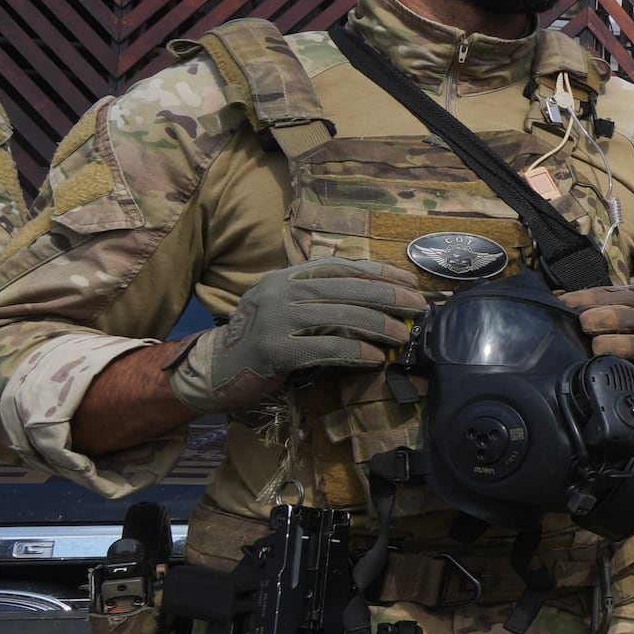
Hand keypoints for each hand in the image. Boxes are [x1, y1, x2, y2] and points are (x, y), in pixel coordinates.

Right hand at [166, 257, 425, 410]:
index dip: (378, 272)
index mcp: (285, 275)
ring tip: (403, 335)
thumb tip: (376, 296)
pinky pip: (326, 348)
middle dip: (388, 296)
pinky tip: (376, 358)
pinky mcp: (275, 350)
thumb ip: (319, 296)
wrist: (215, 367)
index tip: (409, 281)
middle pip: (345, 287)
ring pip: (340, 315)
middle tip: (418, 307)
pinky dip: (356, 352)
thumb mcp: (285, 306)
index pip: (340, 266)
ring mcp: (275, 318)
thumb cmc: (260, 337)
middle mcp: (280, 290)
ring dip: (379, 325)